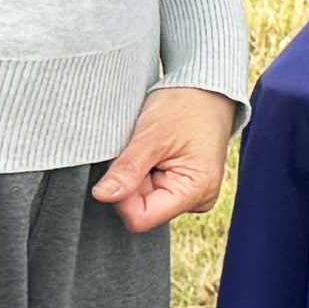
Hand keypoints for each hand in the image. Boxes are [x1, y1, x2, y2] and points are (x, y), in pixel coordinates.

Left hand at [95, 87, 238, 234]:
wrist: (206, 90)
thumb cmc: (185, 107)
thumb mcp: (152, 136)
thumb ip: (127, 170)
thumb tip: (102, 196)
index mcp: (197, 191)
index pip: (141, 217)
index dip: (123, 195)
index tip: (127, 164)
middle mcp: (198, 199)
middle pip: (142, 210)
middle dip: (132, 183)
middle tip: (143, 152)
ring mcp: (191, 194)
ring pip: (144, 201)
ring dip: (138, 177)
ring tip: (152, 150)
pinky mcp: (184, 187)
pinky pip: (152, 192)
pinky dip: (145, 174)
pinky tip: (155, 154)